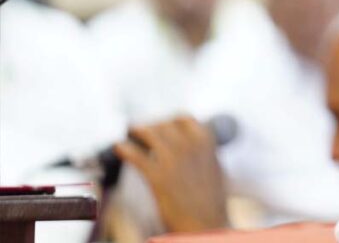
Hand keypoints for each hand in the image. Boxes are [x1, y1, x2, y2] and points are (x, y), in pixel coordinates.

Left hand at [114, 115, 228, 232]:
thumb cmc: (212, 200)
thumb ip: (201, 151)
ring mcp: (173, 159)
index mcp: (206, 141)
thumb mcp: (214, 167)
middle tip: (140, 132)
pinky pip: (135, 155)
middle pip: (162, 124)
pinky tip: (119, 148)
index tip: (161, 125)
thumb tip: (189, 143)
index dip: (168, 121)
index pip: (183, 118)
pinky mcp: (158, 176)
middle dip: (150, 127)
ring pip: (148, 133)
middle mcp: (189, 145)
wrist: (207, 225)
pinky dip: (124, 149)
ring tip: (129, 135)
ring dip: (136, 132)